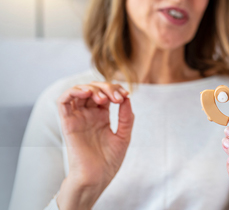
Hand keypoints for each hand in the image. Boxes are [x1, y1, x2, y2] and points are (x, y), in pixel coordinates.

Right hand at [56, 82, 133, 209]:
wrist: (95, 179)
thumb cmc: (108, 162)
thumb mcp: (123, 137)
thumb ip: (126, 118)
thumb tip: (127, 98)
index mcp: (101, 117)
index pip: (106, 93)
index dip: (116, 89)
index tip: (126, 96)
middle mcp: (88, 115)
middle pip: (94, 89)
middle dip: (107, 88)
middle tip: (117, 98)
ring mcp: (77, 118)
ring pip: (78, 91)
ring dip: (91, 88)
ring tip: (103, 97)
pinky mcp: (67, 123)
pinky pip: (62, 102)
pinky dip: (72, 92)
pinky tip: (86, 92)